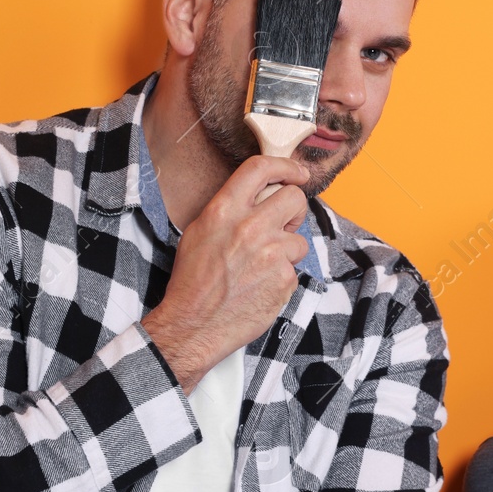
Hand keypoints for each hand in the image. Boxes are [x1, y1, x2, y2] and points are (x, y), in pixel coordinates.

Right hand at [143, 154, 309, 389]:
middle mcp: (250, 226)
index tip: (298, 172)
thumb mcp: (200, 232)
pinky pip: (295, 269)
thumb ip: (230, 210)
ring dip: (287, 251)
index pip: (261, 169)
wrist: (194, 324)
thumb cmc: (193, 281)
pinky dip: (282, 278)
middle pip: (294, 198)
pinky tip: (261, 287)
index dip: (286, 166)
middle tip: (282, 225)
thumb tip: (259, 197)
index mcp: (224, 210)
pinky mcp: (284, 278)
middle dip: (293, 211)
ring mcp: (271, 253)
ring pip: (299, 239)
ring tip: (261, 267)